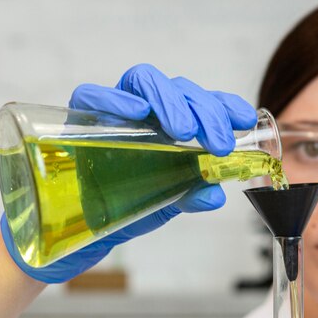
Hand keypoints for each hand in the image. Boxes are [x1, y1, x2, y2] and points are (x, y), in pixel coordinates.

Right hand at [2, 64, 256, 282]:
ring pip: (142, 82)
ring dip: (168, 101)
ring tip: (183, 130)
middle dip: (204, 111)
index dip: (223, 105)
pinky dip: (114, 101)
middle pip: (177, 90)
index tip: (244, 119)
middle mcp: (143, 115)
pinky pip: (91, 97)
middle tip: (218, 142)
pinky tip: (138, 113)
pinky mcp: (79, 119)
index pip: (199, 104)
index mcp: (168, 129)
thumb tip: (216, 193)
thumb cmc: (119, 210)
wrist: (74, 235)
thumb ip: (188, 196)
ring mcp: (111, 113)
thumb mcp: (161, 205)